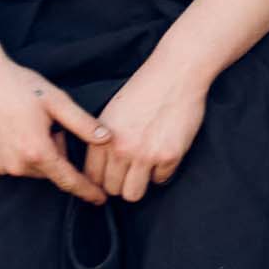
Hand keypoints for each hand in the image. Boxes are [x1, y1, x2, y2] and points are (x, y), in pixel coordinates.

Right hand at [0, 53, 115, 203]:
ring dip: (37, 153)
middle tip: (50, 125)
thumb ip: (83, 124)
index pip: (68, 180)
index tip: (100, 199)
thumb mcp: (56, 101)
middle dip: (56, 152)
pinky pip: (11, 164)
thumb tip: (107, 139)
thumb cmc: (19, 86)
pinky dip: (18, 152)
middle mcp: (16, 165)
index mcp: (37, 152)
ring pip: (31, 167)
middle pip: (49, 169)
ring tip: (29, 124)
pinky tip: (12, 130)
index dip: (87, 190)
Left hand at [79, 60, 209, 203]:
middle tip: (132, 170)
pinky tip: (165, 151)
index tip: (112, 175)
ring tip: (146, 168)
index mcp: (102, 138)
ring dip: (140, 183)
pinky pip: (161, 180)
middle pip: (112, 189)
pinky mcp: (168, 156)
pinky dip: (163, 170)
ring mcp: (145, 155)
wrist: (175, 74)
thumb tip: (99, 170)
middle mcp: (120, 149)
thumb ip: (101, 140)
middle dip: (122, 183)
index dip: (103, 179)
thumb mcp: (111, 113)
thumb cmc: (144, 89)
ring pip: (133, 194)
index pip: (92, 177)